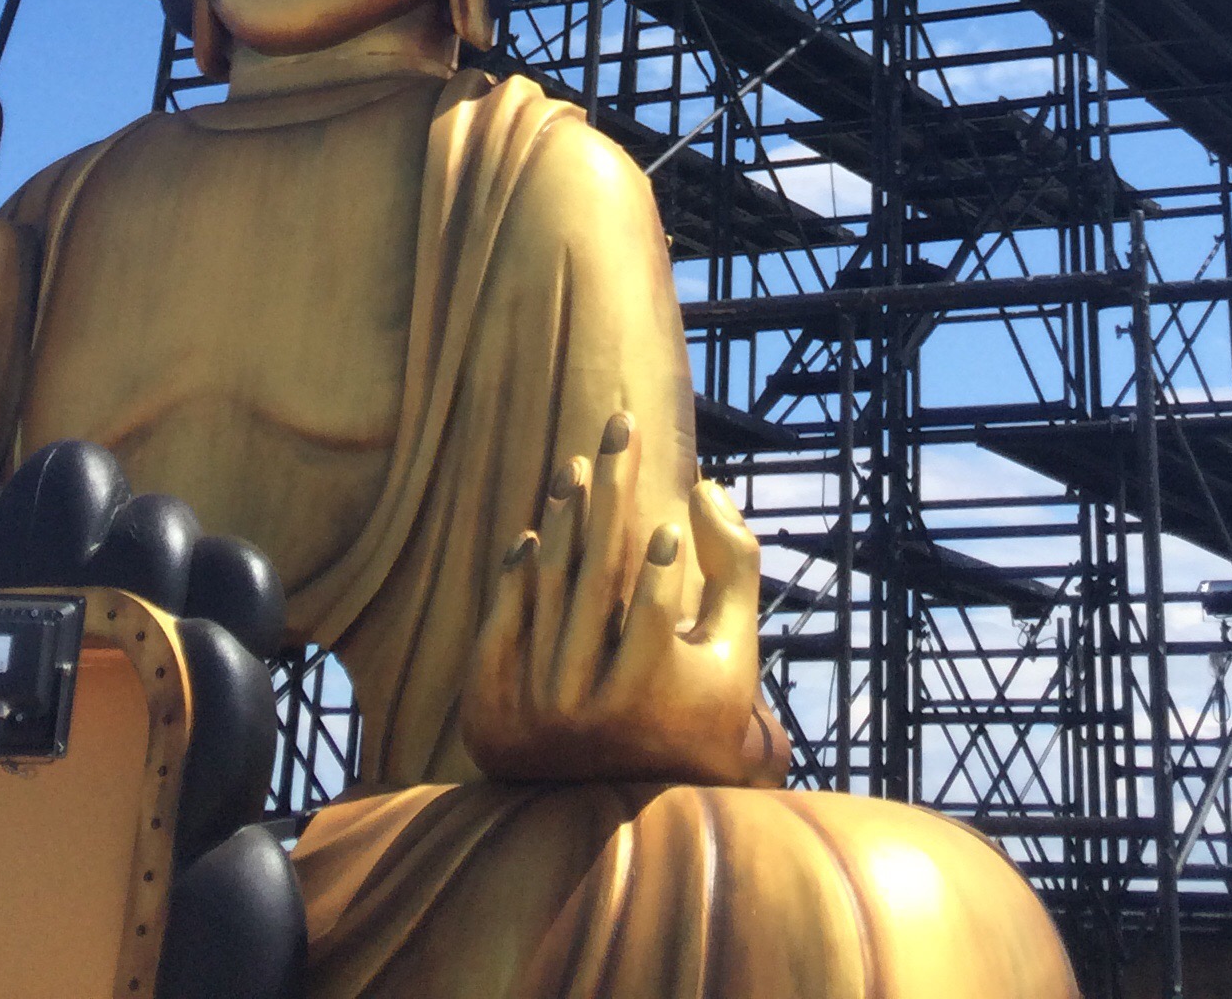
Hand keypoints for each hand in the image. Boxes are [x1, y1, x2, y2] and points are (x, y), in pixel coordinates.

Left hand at [461, 411, 790, 788]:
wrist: (630, 806)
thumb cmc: (699, 709)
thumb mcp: (737, 647)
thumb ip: (736, 563)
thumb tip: (704, 486)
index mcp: (650, 697)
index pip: (655, 609)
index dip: (667, 561)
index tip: (673, 522)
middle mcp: (584, 707)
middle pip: (594, 577)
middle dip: (612, 491)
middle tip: (620, 426)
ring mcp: (533, 708)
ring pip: (546, 589)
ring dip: (563, 518)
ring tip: (578, 464)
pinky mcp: (494, 708)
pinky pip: (504, 621)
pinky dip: (518, 573)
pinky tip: (538, 529)